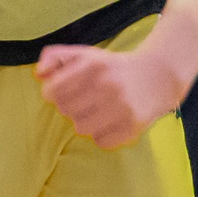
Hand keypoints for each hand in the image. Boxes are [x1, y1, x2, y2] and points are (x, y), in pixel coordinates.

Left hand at [35, 39, 185, 147]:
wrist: (159, 75)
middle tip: (86, 100)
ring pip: (81, 128)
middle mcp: (107, 86)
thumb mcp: (85, 54)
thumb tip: (38, 74)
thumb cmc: (113, 67)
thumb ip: (55, 56)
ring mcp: (121, 108)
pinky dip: (103, 134)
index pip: (53, 91)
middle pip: (65, 110)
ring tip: (99, 110)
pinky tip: (112, 121)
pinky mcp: (132, 127)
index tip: (63, 91)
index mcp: (93, 66)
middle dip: (71, 106)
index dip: (53, 93)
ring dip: (86, 121)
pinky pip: (101, 141)